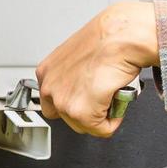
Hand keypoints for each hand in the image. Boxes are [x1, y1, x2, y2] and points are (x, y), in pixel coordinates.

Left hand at [35, 1, 158, 137]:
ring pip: (84, 125)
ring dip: (100, 115)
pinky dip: (113, 121)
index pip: (54, 101)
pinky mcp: (80, 112)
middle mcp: (49, 87)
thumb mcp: (79, 57)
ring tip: (110, 93)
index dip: (77, 101)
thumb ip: (74, 75)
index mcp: (47, 72)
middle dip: (88, 111)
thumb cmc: (107, 40)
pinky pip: (101, 130)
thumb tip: (83, 86)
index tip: (88, 97)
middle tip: (102, 96)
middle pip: (67, 117)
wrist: (120, 37)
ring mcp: (63, 101)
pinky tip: (115, 100)